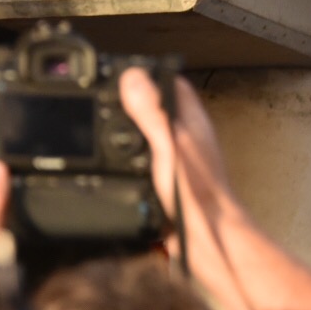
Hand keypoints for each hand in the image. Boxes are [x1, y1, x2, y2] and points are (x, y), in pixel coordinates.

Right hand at [118, 68, 234, 229]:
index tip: (123, 69)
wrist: (206, 240)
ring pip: (152, 133)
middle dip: (135, 98)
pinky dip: (128, 157)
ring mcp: (179, 160)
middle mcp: (187, 138)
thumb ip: (152, 113)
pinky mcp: (169, 182)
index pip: (173, 83)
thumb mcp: (167, 146)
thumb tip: (134, 77)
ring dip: (130, 128)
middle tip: (107, 93)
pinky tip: (113, 163)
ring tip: (104, 122)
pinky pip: (145, 160)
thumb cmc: (196, 195)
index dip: (148, 72)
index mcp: (191, 124)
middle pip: (160, 106)